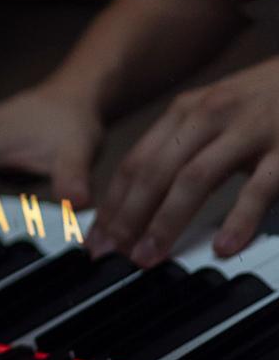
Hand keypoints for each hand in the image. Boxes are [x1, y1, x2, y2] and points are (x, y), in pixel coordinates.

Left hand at [91, 57, 278, 264]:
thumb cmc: (265, 102)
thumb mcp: (215, 113)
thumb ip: (183, 146)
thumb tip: (142, 195)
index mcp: (185, 111)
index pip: (136, 162)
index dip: (113, 203)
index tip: (97, 237)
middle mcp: (208, 117)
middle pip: (155, 172)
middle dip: (128, 216)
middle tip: (111, 254)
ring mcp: (248, 132)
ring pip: (195, 179)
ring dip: (167, 222)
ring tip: (149, 257)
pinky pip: (258, 189)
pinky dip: (238, 220)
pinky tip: (223, 248)